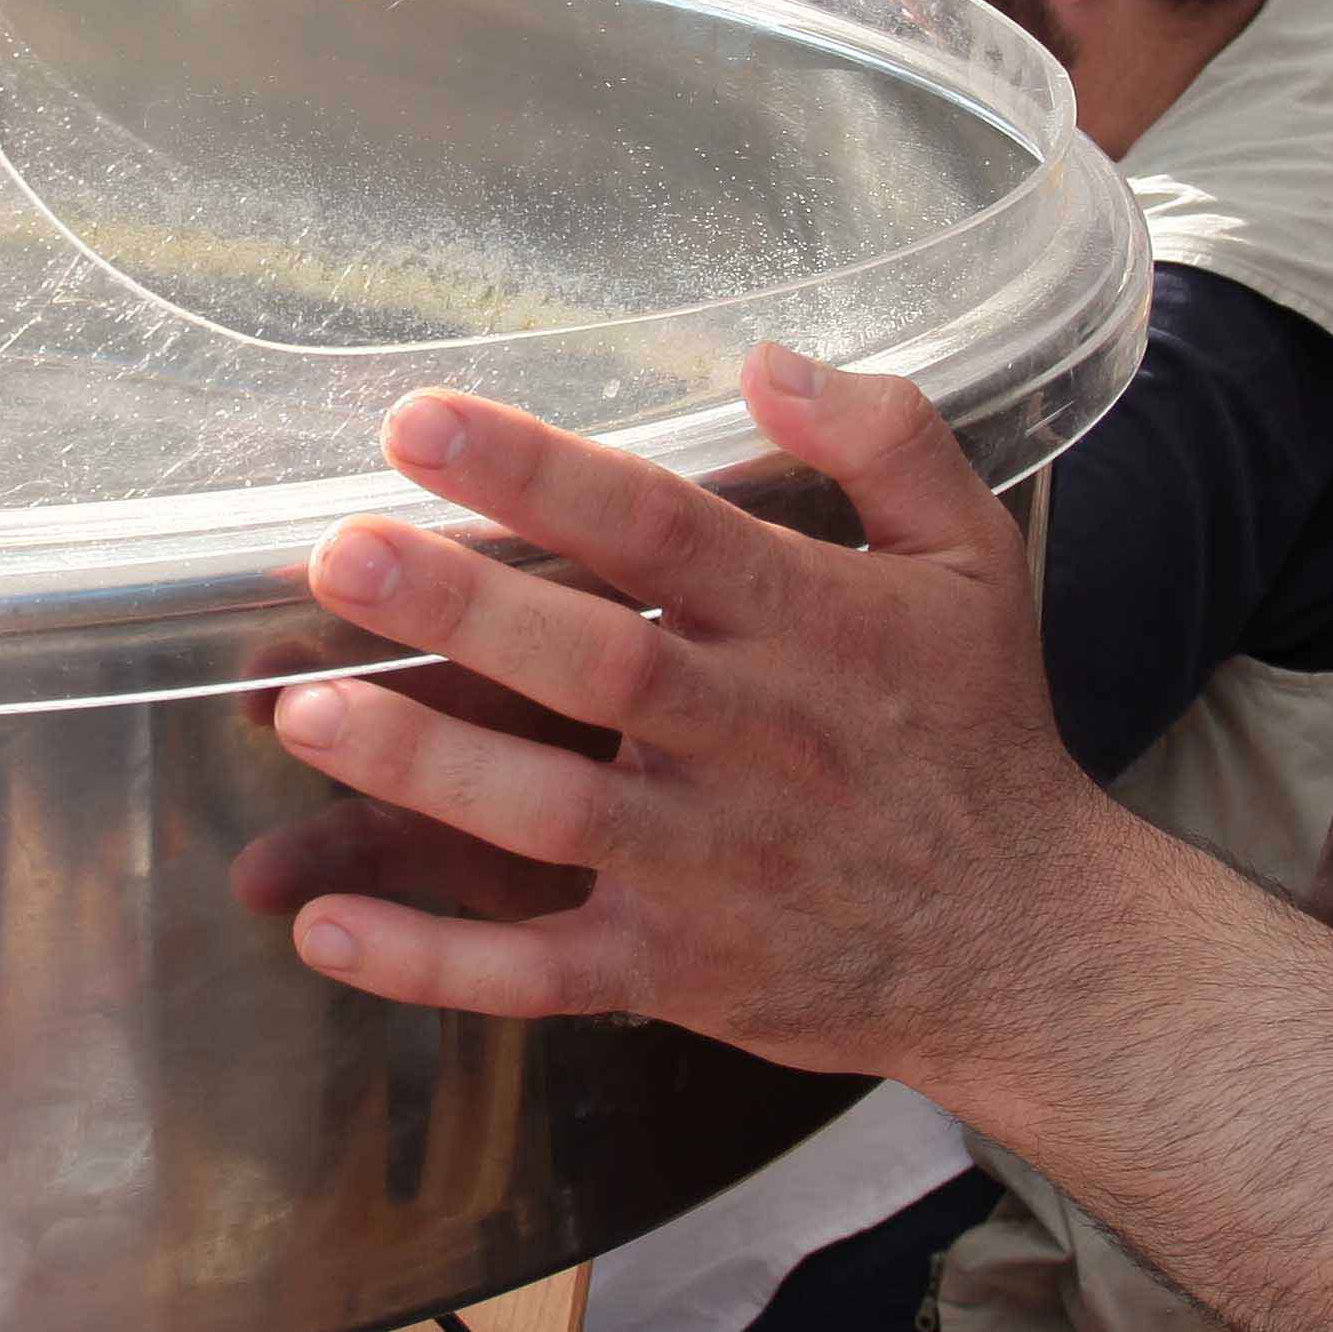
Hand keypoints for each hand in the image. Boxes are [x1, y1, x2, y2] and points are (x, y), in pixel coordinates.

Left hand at [249, 345, 1106, 1082]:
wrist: (1032, 945)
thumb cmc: (978, 731)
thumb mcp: (975, 558)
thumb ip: (888, 439)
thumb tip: (767, 359)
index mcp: (807, 623)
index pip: (659, 528)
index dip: (539, 476)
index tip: (419, 423)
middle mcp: (751, 740)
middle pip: (592, 665)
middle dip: (459, 612)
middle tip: (336, 555)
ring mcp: (708, 866)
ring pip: (550, 815)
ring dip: (424, 770)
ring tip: (300, 714)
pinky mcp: (679, 971)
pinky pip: (544, 972)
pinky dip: (436, 961)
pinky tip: (325, 931)